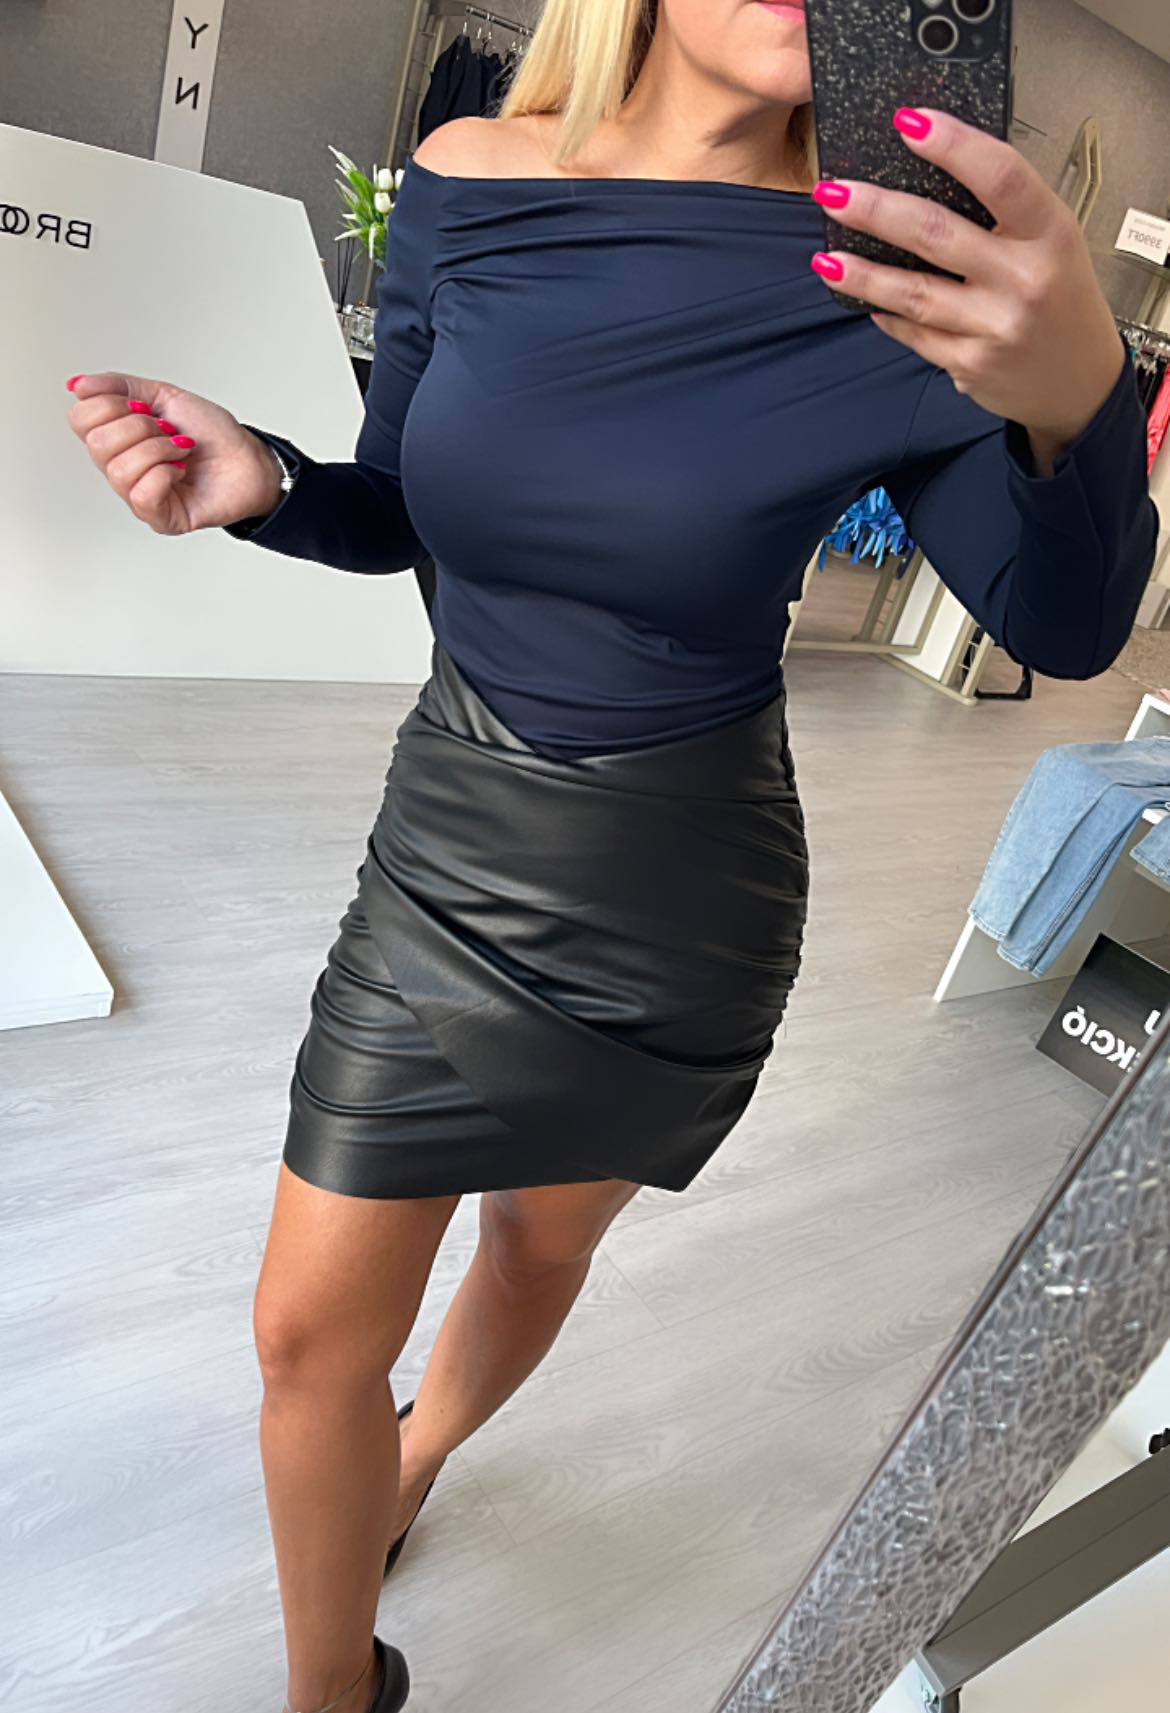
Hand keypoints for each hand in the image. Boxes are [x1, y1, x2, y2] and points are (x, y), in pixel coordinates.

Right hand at [65, 371, 282, 535]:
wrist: (247, 459)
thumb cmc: (210, 433)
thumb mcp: (162, 395)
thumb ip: (118, 386)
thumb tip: (77, 386)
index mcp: (116, 438)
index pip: (80, 419)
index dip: (111, 405)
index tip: (144, 408)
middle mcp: (120, 468)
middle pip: (97, 443)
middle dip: (140, 428)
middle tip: (167, 432)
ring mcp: (137, 495)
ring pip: (119, 470)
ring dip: (158, 451)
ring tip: (179, 451)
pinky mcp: (159, 518)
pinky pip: (141, 495)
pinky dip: (165, 475)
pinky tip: (180, 472)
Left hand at [808, 109, 1124, 467]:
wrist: (1079, 379)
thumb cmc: (1061, 298)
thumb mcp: (1053, 241)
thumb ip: (1005, 211)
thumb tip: (932, 168)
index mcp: (1050, 234)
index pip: (1000, 176)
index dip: (953, 145)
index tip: (909, 122)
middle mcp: (1024, 280)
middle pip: (936, 234)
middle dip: (876, 211)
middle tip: (833, 192)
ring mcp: (994, 326)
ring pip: (913, 293)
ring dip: (863, 274)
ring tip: (826, 258)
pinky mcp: (970, 364)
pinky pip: (916, 333)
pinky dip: (888, 316)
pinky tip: (865, 301)